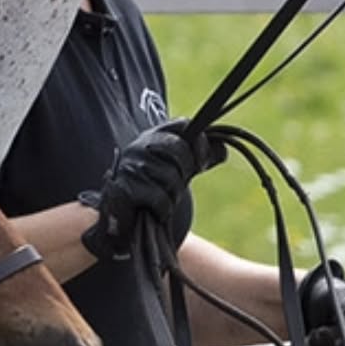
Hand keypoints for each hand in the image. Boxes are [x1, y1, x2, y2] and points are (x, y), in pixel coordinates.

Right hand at [80, 120, 220, 261]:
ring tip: (162, 199)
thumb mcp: (179, 169)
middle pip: (179, 151)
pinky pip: (160, 199)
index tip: (201, 162)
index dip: (199, 142)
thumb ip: (200, 157)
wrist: (121, 220)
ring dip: (173, 196)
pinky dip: (163, 209)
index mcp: (153, 136)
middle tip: (176, 185)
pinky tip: (154, 211)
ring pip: (171, 178)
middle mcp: (139, 146)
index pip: (182, 124)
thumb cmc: (153, 191)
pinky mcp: (125, 190)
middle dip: (185, 172)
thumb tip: (223, 147)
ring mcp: (131, 167)